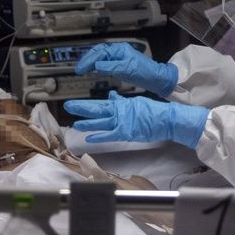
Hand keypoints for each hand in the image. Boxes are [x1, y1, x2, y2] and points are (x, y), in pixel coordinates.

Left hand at [63, 91, 208, 148]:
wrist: (166, 118)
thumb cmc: (152, 111)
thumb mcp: (135, 102)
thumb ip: (121, 101)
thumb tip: (111, 96)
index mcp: (120, 105)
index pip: (99, 104)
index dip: (85, 105)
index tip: (73, 104)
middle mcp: (118, 112)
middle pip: (96, 110)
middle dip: (81, 108)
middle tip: (68, 106)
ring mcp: (121, 122)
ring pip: (100, 123)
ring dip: (87, 123)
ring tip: (75, 123)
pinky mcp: (126, 132)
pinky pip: (110, 135)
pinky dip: (100, 137)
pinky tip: (90, 138)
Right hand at [74, 43, 178, 97]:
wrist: (157, 78)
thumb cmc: (144, 72)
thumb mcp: (126, 70)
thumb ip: (110, 67)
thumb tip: (95, 66)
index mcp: (119, 49)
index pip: (99, 52)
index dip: (88, 60)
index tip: (80, 69)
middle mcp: (118, 51)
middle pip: (98, 52)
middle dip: (87, 60)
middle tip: (78, 70)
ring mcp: (119, 57)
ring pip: (100, 57)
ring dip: (91, 62)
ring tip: (82, 70)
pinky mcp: (120, 64)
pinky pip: (105, 62)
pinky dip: (97, 66)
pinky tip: (93, 70)